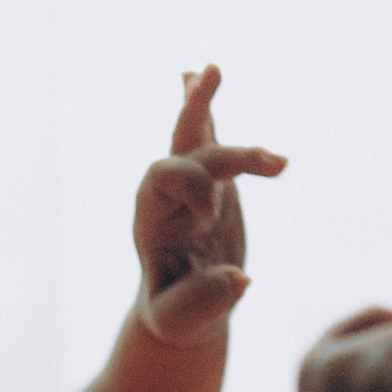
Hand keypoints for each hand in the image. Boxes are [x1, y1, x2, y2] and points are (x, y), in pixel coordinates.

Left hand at [132, 65, 286, 346]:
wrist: (183, 311)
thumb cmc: (176, 318)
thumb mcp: (179, 322)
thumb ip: (202, 303)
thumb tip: (240, 279)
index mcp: (152, 221)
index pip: (164, 179)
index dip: (191, 184)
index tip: (212, 214)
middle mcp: (167, 196)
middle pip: (179, 147)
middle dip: (197, 120)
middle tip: (215, 87)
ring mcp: (191, 188)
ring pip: (195, 137)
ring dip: (208, 107)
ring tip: (214, 69)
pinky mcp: (215, 187)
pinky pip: (207, 139)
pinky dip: (207, 108)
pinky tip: (201, 71)